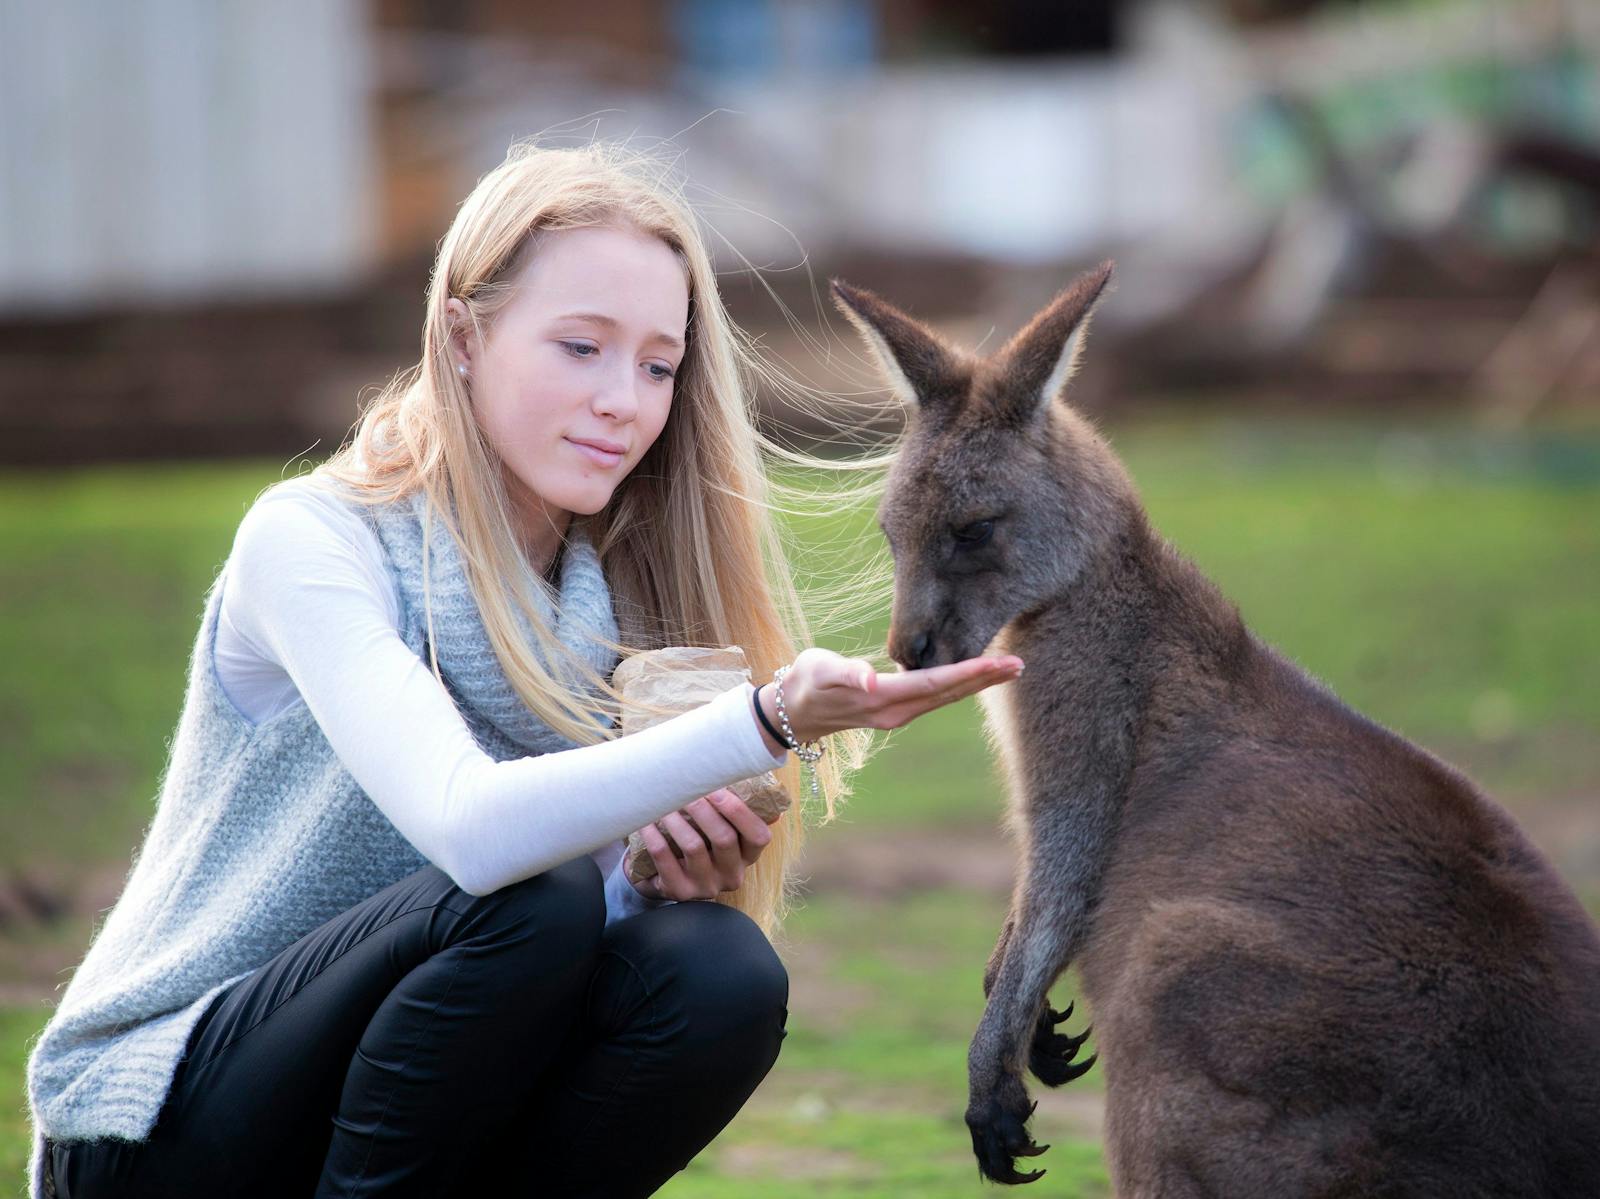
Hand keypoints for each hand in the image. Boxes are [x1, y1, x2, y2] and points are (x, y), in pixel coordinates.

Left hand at [631, 788, 773, 900]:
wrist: (665, 878)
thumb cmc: (698, 842)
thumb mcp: (718, 832)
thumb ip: (729, 810)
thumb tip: (728, 770)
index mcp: (747, 856)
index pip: (759, 836)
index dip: (740, 812)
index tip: (717, 789)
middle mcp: (731, 875)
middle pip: (724, 839)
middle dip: (703, 809)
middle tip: (685, 789)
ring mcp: (706, 886)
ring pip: (693, 846)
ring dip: (676, 819)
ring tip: (662, 802)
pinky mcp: (680, 891)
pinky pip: (665, 859)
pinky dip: (654, 836)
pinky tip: (646, 821)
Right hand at [757, 647, 1022, 744]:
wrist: (793, 710)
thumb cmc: (806, 682)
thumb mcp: (820, 672)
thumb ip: (846, 672)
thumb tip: (871, 677)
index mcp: (883, 699)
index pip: (935, 683)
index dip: (968, 673)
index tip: (998, 663)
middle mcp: (897, 712)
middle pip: (949, 693)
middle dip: (984, 679)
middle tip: (1018, 664)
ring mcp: (898, 715)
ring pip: (946, 698)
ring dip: (977, 684)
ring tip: (1007, 669)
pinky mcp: (896, 710)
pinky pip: (935, 697)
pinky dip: (959, 685)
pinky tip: (974, 676)